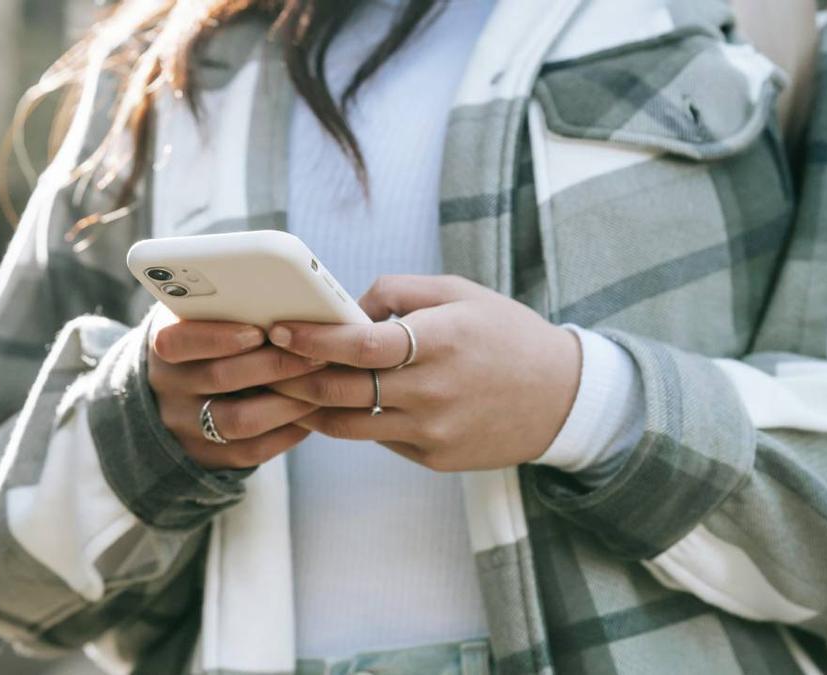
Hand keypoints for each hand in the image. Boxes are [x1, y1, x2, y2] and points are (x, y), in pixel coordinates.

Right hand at [147, 309, 324, 469]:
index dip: (219, 337)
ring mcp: (184, 427)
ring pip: (239, 420)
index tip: (260, 332)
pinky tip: (310, 416)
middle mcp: (168, 388)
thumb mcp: (197, 320)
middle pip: (220, 378)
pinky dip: (287, 433)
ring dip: (287, 403)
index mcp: (162, 346)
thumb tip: (281, 296)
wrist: (171, 397)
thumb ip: (224, 308)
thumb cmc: (203, 342)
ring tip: (320, 387)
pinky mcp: (206, 458)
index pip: (178, 341)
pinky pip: (251, 451)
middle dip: (275, 366)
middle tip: (317, 355)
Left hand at [267, 275, 580, 471]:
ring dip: (309, 408)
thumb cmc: (506, 334)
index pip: (360, 345)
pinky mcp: (433, 457)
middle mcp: (432, 391)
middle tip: (263, 364)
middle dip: (292, 377)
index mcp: (439, 341)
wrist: (563, 398)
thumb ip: (397, 291)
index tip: (279, 329)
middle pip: (341, 390)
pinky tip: (332, 406)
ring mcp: (432, 430)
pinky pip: (376, 440)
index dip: (313, 339)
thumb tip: (345, 309)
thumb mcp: (459, 292)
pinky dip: (350, 422)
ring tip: (283, 389)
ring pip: (347, 425)